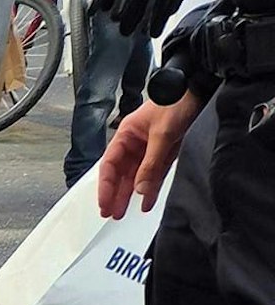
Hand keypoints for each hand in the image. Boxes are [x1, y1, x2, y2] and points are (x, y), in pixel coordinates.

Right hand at [98, 95, 202, 219]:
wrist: (201, 91)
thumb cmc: (177, 103)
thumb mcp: (162, 134)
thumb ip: (150, 164)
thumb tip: (140, 189)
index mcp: (126, 135)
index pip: (109, 165)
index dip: (105, 185)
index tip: (104, 203)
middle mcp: (135, 143)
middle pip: (120, 173)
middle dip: (115, 194)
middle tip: (111, 213)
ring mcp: (149, 149)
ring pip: (136, 176)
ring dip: (131, 194)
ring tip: (124, 212)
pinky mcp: (164, 153)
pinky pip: (154, 174)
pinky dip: (150, 188)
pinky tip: (147, 201)